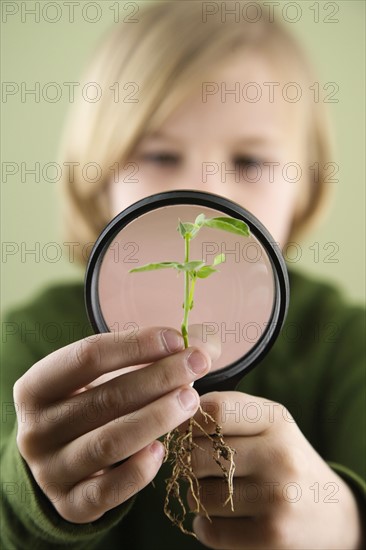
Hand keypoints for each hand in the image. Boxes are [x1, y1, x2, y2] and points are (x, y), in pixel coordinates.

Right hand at [13, 326, 215, 523]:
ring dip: (157, 418)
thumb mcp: (102, 376)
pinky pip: (108, 491)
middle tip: (198, 364)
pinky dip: (138, 471)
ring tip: (190, 400)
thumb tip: (204, 342)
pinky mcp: (70, 504)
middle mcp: (35, 430)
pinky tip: (162, 450)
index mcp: (35, 387)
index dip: (136, 344)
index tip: (177, 338)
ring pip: (109, 443)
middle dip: (159, 377)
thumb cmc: (87, 404)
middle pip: (105, 398)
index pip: (87, 356)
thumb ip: (147, 357)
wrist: (59, 457)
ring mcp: (49, 471)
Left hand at [183, 391, 362, 548]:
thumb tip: (175, 416)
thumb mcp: (267, 422)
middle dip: (190, 463)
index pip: (214, 411)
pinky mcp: (274, 536)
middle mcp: (280, 454)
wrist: (331, 513)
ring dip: (199, 496)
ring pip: (201, 494)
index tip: (185, 431)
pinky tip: (222, 518)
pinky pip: (211, 530)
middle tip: (201, 466)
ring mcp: (279, 497)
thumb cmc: (283, 458)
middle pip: (198, 455)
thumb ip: (226, 410)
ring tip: (217, 492)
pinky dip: (207, 526)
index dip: (188, 422)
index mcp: (276, 419)